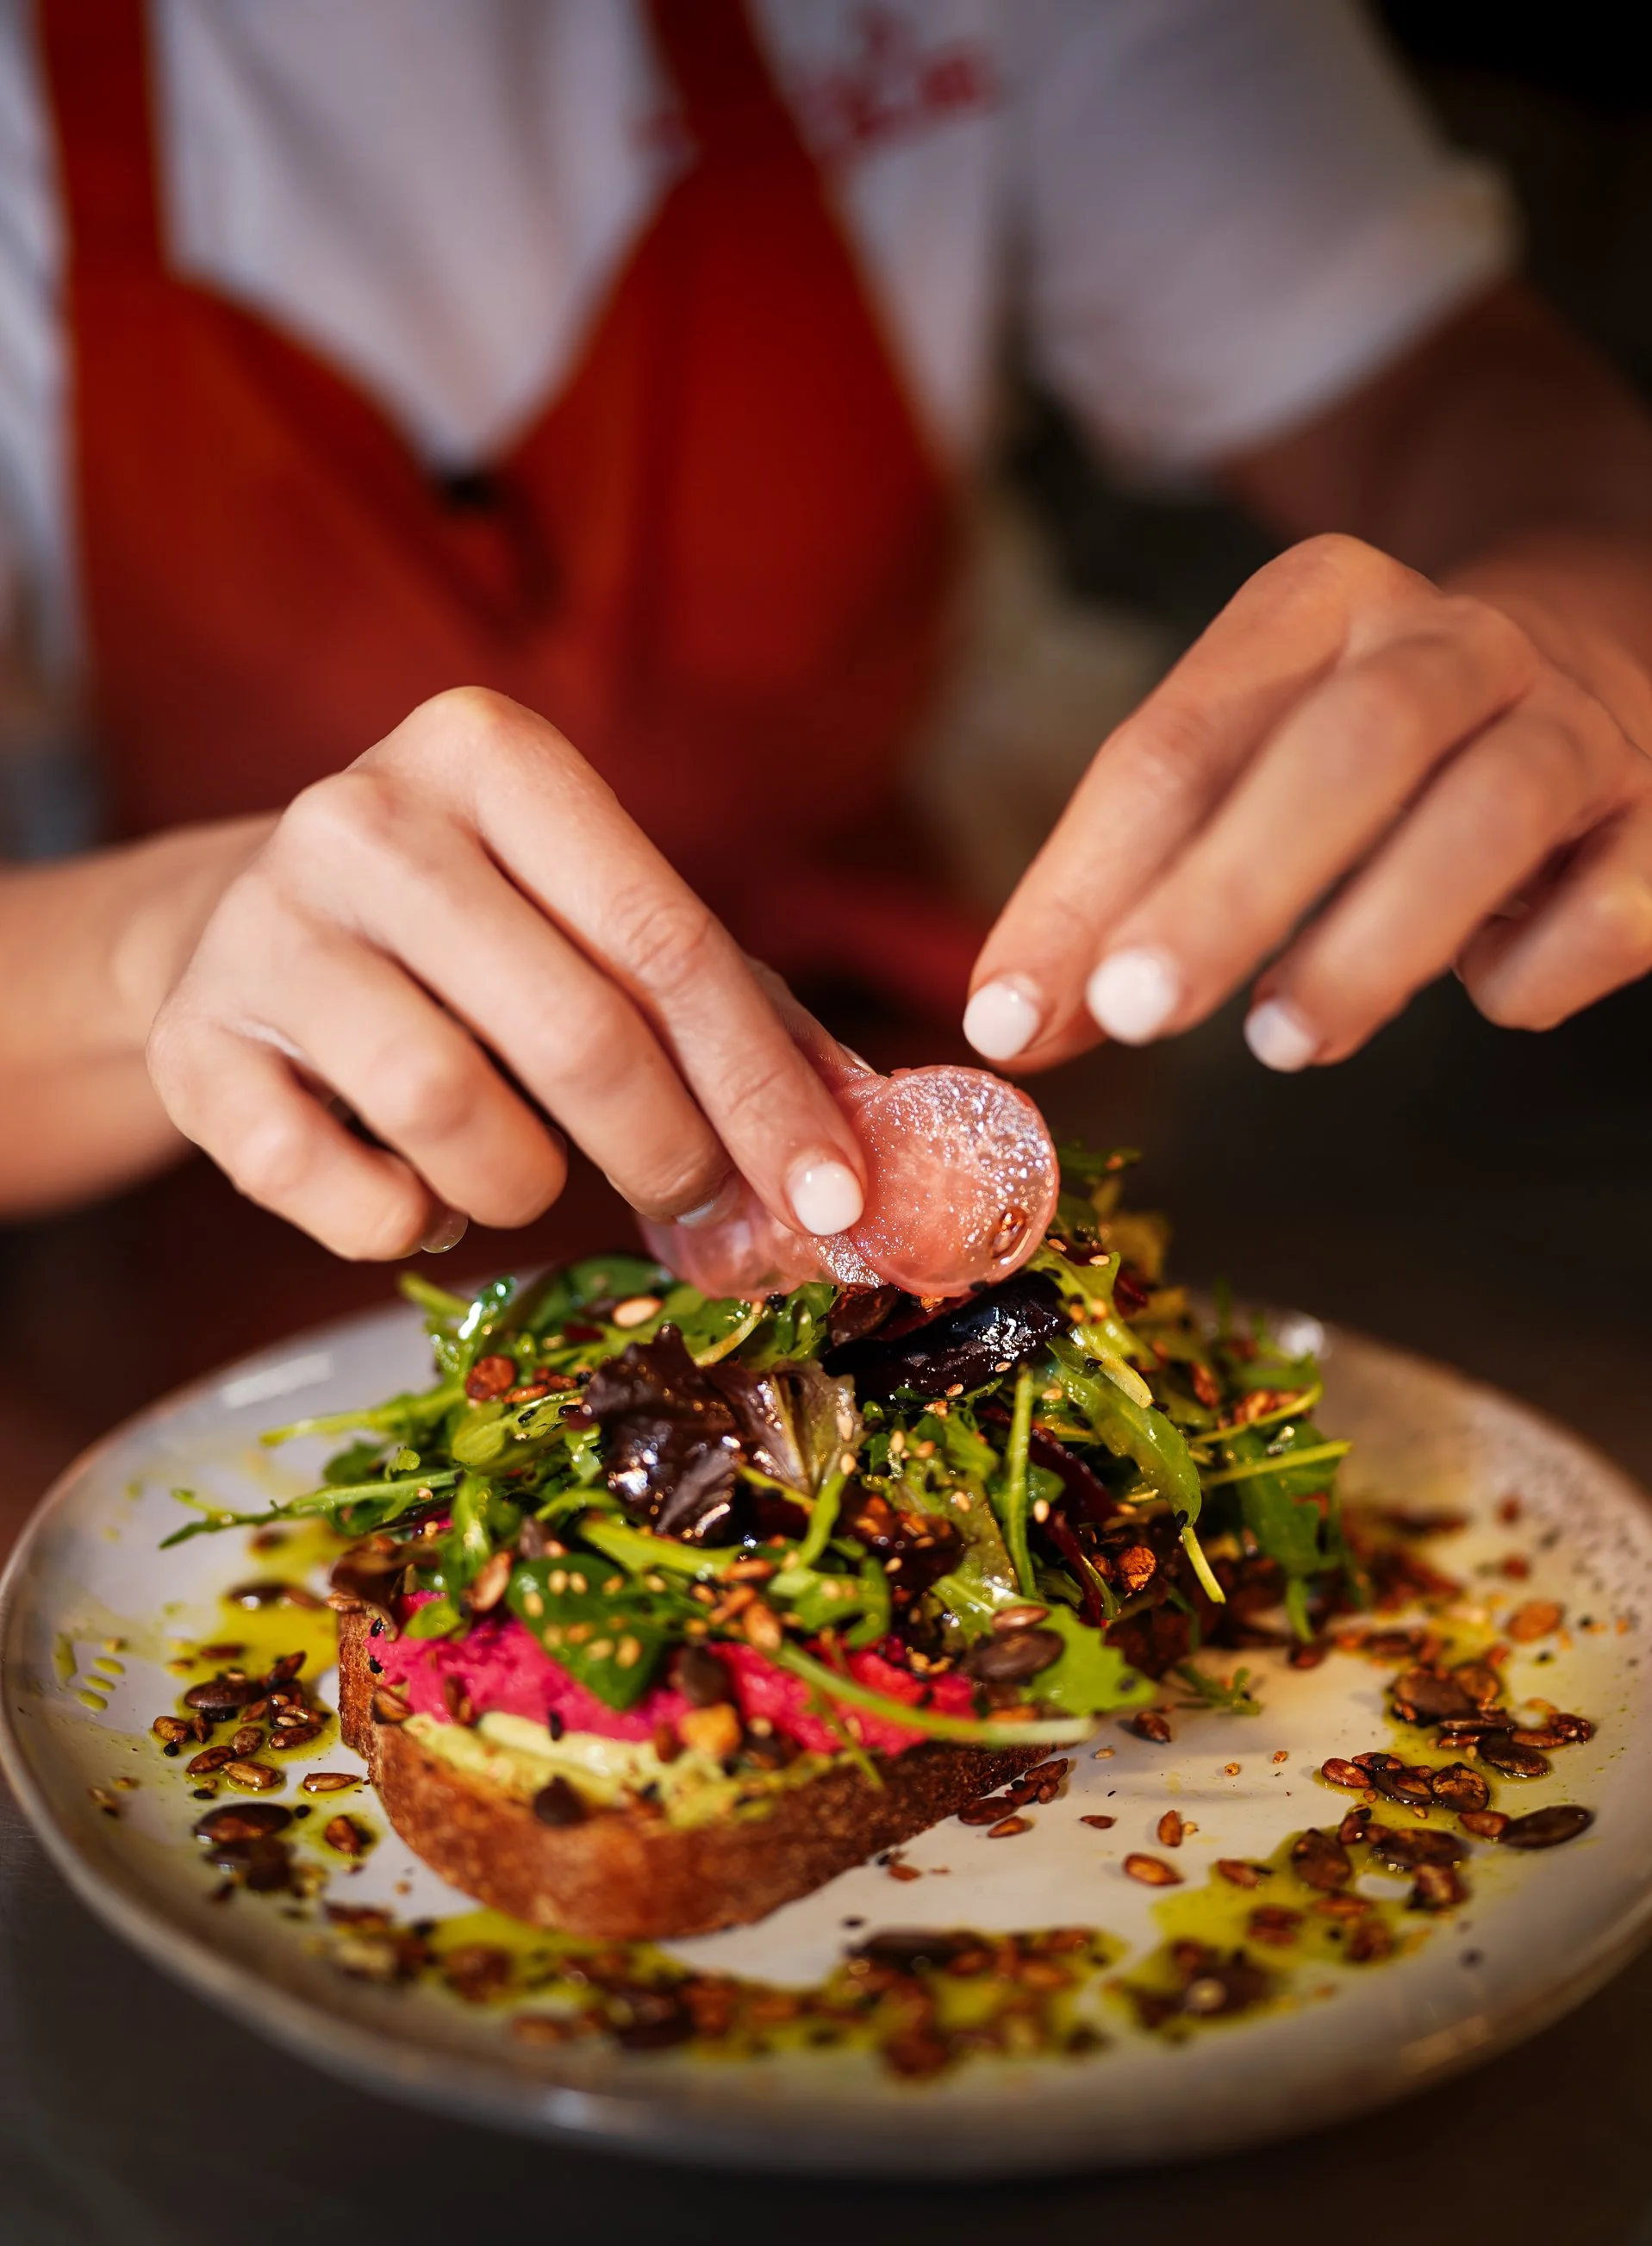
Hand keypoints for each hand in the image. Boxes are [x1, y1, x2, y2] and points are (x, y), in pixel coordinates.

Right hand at [147, 690, 867, 1257]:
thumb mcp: (597, 918)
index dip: (764, 1089)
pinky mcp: (191, 1042)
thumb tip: (857, 1139)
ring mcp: (262, 927)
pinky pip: (335, 1190)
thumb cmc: (473, 929)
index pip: (669, 942)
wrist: (240, 926)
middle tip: (692, 1198)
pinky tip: (416, 1192)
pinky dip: (404, 1224)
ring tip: (524, 1177)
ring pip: (452, 1114)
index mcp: (491, 753)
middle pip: (577, 1033)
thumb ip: (734, 1009)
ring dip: (523, 1190)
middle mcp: (364, 816)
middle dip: (669, 1152)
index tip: (830, 1200)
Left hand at [962, 534, 1651, 1072]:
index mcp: (1316, 606)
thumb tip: (1017, 1028)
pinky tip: (1485, 987)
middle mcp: (1451, 641)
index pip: (1176, 746)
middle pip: (1343, 750)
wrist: (1607, 638)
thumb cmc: (1373, 748)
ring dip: (1374, 941)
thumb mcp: (1242, 770)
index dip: (1082, 888)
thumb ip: (1128, 891)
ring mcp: (1576, 719)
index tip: (1006, 1019)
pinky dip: (1532, 970)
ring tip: (1284, 1041)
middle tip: (1133, 1010)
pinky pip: (1605, 905)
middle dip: (1227, 889)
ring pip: (1489, 813)